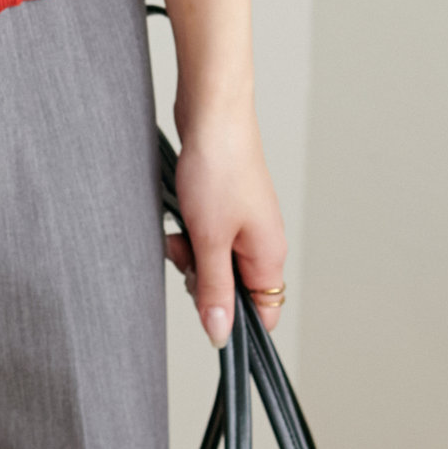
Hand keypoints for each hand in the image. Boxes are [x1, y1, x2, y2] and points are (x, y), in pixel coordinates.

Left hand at [163, 102, 286, 345]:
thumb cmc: (218, 168)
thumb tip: (220, 334)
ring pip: (213, 260)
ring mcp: (243, 223)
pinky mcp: (223, 205)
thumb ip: (214, 289)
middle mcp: (261, 242)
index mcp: (270, 256)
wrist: (211, 113)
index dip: (234, 319)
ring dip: (189, 252)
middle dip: (202, 278)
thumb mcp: (210, 238)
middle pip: (231, 287)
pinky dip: (187, 231)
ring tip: (179, 229)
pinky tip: (177, 216)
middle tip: (186, 253)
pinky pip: (204, 235)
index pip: (264, 313)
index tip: (205, 310)